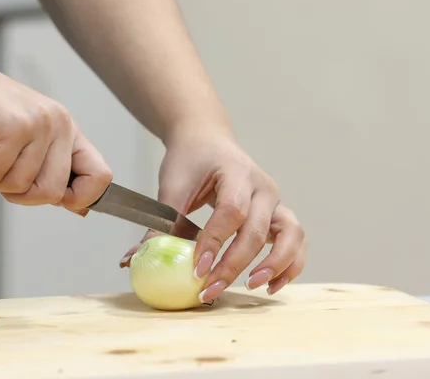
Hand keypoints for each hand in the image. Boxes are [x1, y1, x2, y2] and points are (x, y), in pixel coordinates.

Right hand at [0, 33, 111, 211]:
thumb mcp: (26, 140)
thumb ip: (52, 170)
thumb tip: (80, 208)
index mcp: (68, 130)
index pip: (100, 176)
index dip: (80, 198)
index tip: (58, 201)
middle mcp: (60, 124)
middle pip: (53, 193)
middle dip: (20, 195)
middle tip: (0, 172)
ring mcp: (39, 123)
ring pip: (21, 186)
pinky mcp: (13, 125)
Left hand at [120, 129, 306, 301]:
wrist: (208, 140)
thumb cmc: (190, 160)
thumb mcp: (171, 187)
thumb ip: (159, 224)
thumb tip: (133, 262)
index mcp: (236, 172)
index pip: (231, 210)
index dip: (215, 241)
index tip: (197, 268)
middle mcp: (263, 187)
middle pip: (258, 229)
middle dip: (234, 264)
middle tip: (210, 289)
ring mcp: (276, 201)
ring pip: (292, 235)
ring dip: (276, 264)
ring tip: (252, 286)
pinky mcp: (279, 215)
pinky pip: (296, 241)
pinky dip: (290, 265)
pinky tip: (270, 285)